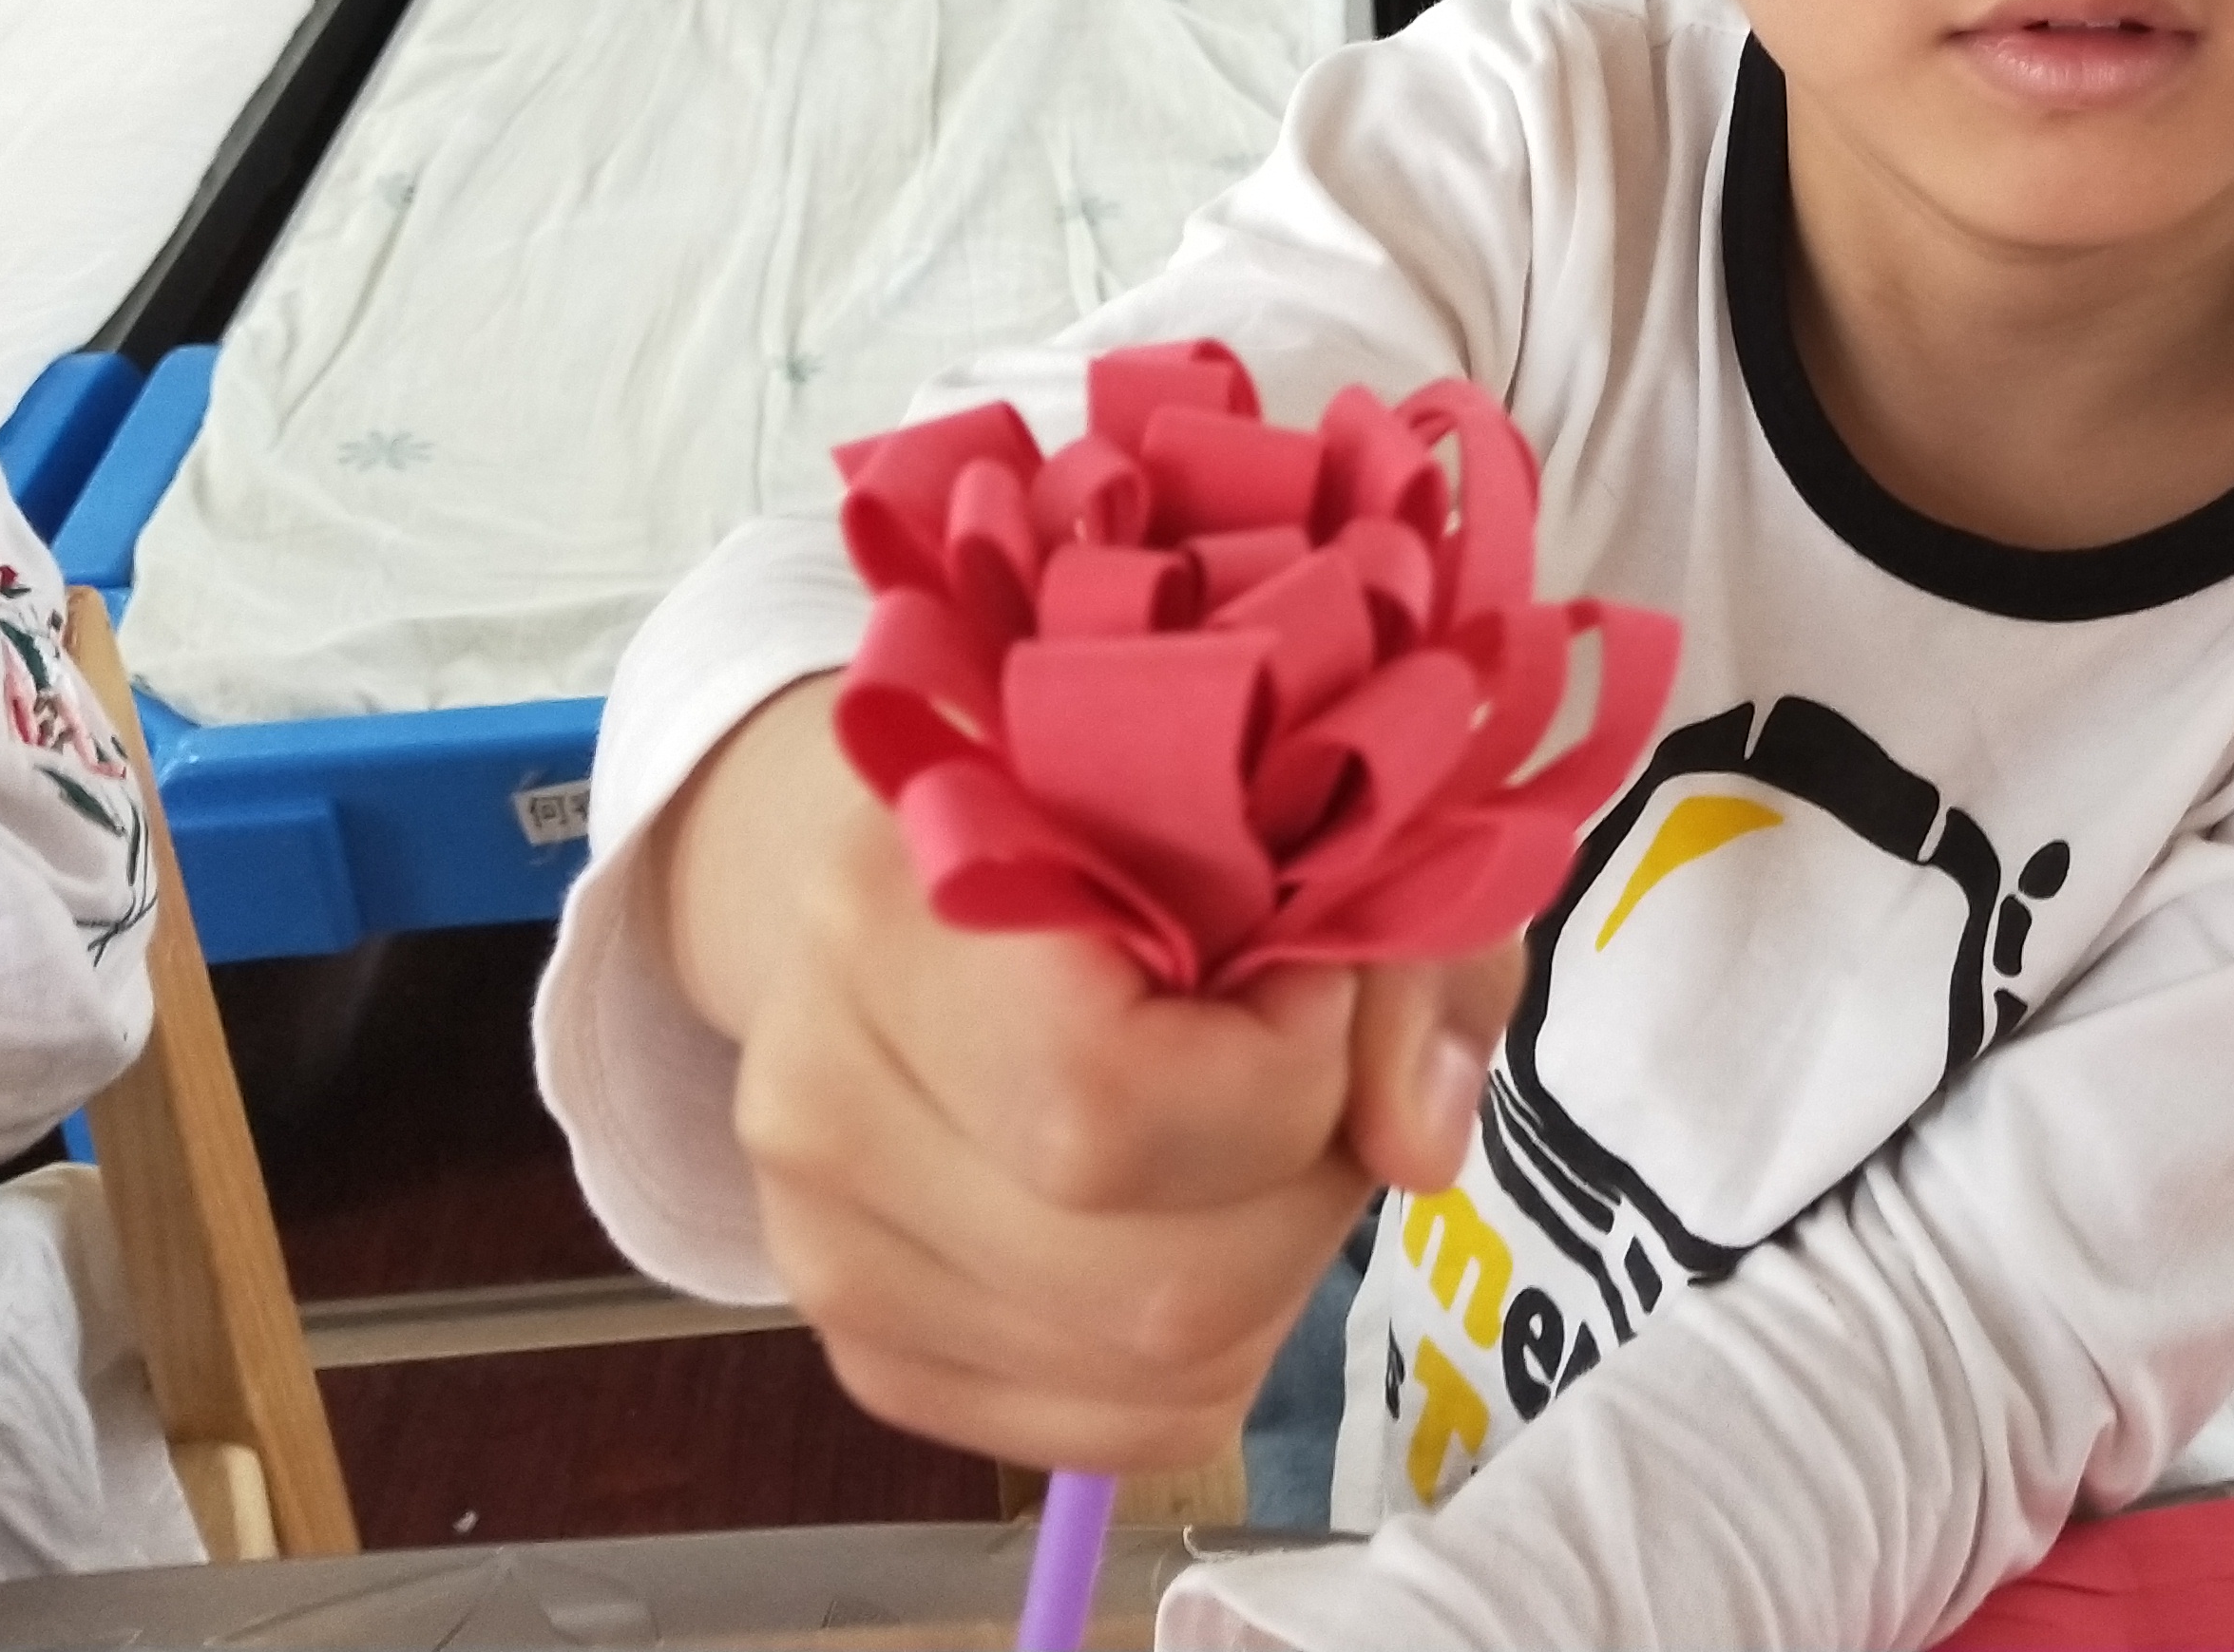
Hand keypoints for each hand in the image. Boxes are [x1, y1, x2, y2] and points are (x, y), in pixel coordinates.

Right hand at [659, 676, 1523, 1471]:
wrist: (924, 869)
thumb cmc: (1123, 811)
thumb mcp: (1301, 802)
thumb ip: (1391, 944)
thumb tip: (1416, 1146)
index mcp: (893, 906)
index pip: (1104, 1104)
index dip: (1281, 1073)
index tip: (1314, 978)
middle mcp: (817, 1092)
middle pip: (1150, 1284)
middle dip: (1306, 1194)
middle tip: (1317, 1072)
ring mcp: (820, 1246)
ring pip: (1146, 1375)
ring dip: (1272, 1273)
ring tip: (1258, 1136)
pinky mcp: (864, 1353)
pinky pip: (1110, 1431)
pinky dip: (1207, 1349)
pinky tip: (1200, 1215)